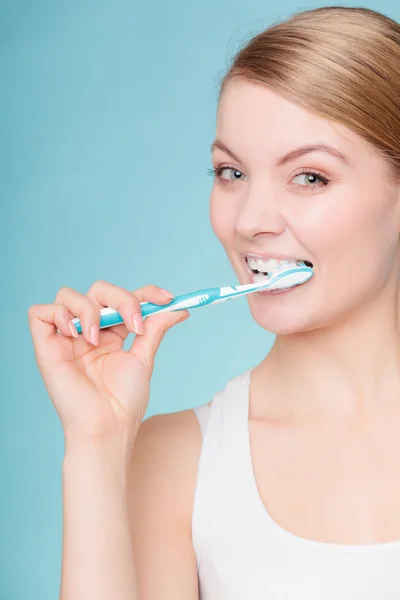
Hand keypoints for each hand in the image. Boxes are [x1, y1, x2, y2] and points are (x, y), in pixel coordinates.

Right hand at [28, 281, 188, 447]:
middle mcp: (87, 332)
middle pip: (98, 290)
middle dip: (121, 299)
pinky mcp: (46, 347)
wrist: (108, 427)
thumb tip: (178, 308)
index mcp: (110, 335)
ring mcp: (66, 338)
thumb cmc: (124, 402)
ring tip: (97, 340)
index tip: (167, 298)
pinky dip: (58, 314)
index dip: (145, 292)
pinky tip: (75, 335)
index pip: (123, 299)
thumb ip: (155, 328)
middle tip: (134, 324)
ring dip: (90, 309)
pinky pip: (40, 312)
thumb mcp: (144, 359)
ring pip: (68, 295)